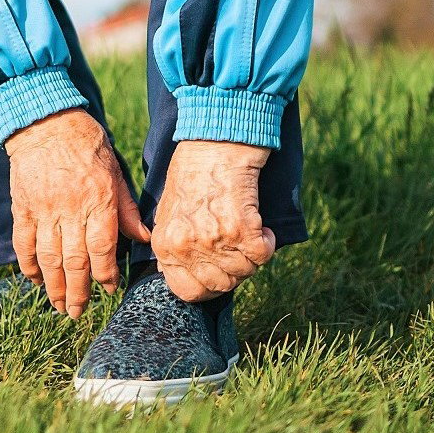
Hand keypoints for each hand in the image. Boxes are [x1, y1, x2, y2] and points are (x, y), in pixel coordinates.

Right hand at [5, 108, 151, 318]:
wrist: (47, 122)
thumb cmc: (88, 146)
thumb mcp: (116, 173)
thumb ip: (127, 209)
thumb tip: (144, 238)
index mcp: (98, 201)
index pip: (102, 248)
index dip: (105, 274)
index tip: (108, 289)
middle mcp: (71, 209)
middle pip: (74, 260)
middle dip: (77, 292)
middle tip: (77, 313)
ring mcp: (44, 209)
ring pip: (48, 257)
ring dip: (54, 286)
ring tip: (58, 305)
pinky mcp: (22, 207)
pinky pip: (23, 243)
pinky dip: (29, 265)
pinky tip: (36, 280)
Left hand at [152, 140, 275, 301]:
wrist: (215, 141)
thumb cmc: (192, 169)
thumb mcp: (168, 209)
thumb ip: (173, 242)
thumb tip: (178, 269)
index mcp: (166, 245)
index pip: (186, 291)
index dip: (207, 286)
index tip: (218, 273)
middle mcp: (188, 247)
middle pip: (220, 286)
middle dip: (233, 272)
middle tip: (238, 251)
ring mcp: (214, 241)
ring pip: (244, 273)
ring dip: (251, 257)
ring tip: (249, 233)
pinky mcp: (241, 229)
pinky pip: (261, 255)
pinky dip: (267, 243)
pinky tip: (262, 227)